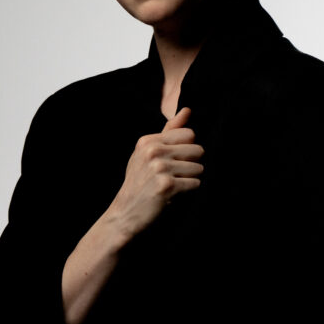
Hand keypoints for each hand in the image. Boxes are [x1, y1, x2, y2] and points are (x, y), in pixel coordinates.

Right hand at [107, 107, 203, 240]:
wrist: (125, 213)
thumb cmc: (139, 181)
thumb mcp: (147, 152)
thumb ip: (169, 131)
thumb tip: (187, 110)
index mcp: (148, 141)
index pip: (189, 134)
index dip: (186, 149)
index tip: (173, 161)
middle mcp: (153, 151)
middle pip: (197, 149)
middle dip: (191, 164)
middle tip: (174, 175)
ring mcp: (159, 168)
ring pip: (198, 168)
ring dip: (190, 179)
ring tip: (173, 184)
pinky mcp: (166, 186)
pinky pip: (195, 183)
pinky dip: (188, 190)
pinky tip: (173, 194)